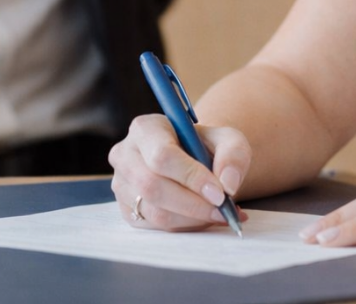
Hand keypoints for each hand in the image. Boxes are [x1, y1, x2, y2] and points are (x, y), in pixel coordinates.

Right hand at [108, 114, 251, 230]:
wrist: (192, 159)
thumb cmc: (205, 146)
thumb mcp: (227, 139)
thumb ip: (233, 154)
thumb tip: (228, 184)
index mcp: (146, 128)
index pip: (162, 155)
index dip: (191, 176)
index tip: (220, 192)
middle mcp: (125, 155)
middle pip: (153, 186)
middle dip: (193, 204)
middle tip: (223, 210)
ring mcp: (122, 184)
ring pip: (154, 212)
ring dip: (192, 219)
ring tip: (220, 214)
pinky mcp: (127, 209)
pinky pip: (155, 227)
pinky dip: (185, 227)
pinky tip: (204, 218)